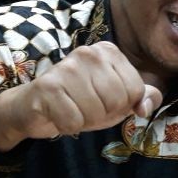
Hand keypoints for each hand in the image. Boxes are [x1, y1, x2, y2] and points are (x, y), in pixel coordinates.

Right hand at [0, 42, 162, 151]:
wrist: (32, 107)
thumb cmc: (80, 101)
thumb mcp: (118, 99)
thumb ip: (142, 97)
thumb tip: (145, 108)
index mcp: (109, 51)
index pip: (136, 90)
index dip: (122, 105)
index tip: (104, 100)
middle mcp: (89, 53)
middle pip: (117, 101)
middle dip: (104, 114)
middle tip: (85, 107)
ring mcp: (67, 67)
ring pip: (96, 112)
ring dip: (85, 121)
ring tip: (72, 109)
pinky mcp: (48, 87)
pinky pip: (73, 121)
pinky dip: (67, 126)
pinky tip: (58, 114)